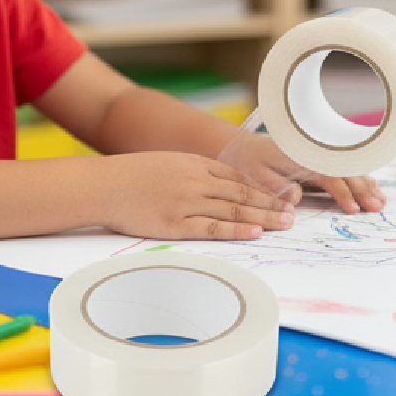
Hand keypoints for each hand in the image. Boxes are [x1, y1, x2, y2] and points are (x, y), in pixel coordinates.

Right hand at [98, 151, 295, 240]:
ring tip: (285, 223)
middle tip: (293, 212)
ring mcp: (187, 202)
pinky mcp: (175, 223)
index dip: (263, 188)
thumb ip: (195, 173)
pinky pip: (213, 227)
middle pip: (243, 192)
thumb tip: (220, 187)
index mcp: (195, 164)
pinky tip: (255, 231)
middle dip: (271, 203)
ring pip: (234, 209)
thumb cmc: (132, 176)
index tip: (281, 196)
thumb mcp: (169, 164)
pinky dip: (236, 229)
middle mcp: (196, 180)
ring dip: (263, 216)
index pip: (238, 177)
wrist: (103, 185)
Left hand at [217, 132, 385, 215]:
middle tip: (376, 207)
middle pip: (345, 171)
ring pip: (349, 169)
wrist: (243, 147)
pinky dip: (361, 178)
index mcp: (301, 158)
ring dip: (366, 184)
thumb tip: (296, 199)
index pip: (329, 176)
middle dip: (363, 189)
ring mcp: (320, 156)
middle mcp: (314, 154)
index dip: (343, 193)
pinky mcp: (321, 160)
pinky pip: (345, 168)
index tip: (353, 209)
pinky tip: (373, 188)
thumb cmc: (249, 162)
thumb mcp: (256, 175)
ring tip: (380, 202)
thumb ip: (276, 187)